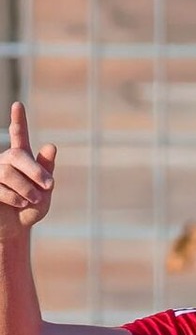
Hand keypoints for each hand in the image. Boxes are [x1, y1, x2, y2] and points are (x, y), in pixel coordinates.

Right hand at [0, 102, 55, 236]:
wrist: (17, 230)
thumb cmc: (32, 208)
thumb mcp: (45, 191)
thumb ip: (46, 170)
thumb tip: (51, 146)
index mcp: (21, 158)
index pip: (19, 135)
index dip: (18, 120)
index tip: (18, 105)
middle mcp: (5, 161)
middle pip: (17, 156)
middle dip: (35, 170)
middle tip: (49, 185)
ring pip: (7, 172)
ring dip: (26, 188)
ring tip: (33, 200)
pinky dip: (13, 197)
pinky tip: (21, 204)